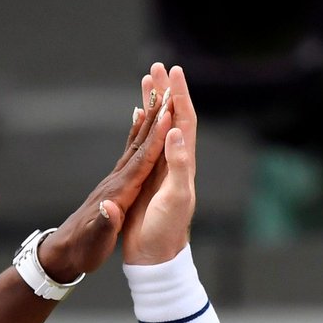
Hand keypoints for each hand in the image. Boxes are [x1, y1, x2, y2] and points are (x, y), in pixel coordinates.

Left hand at [36, 78, 174, 280]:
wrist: (64, 251)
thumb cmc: (83, 250)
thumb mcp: (95, 242)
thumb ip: (105, 225)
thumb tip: (110, 209)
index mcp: (118, 193)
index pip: (141, 161)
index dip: (156, 138)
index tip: (170, 115)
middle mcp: (116, 180)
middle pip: (139, 143)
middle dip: (154, 115)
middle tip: (166, 86)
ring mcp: (114, 179)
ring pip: (136, 142)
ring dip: (148, 117)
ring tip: (158, 92)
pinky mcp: (114, 183)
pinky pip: (131, 152)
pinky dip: (138, 133)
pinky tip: (140, 118)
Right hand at [122, 63, 196, 264]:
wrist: (155, 257)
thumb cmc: (166, 231)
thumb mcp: (175, 198)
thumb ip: (178, 166)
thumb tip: (175, 131)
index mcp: (183, 164)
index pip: (185, 121)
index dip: (180, 96)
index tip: (173, 71)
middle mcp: (175, 163)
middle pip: (173, 118)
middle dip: (166, 92)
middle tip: (157, 66)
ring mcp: (162, 169)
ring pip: (159, 128)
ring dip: (155, 104)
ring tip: (146, 80)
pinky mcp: (148, 178)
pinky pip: (145, 143)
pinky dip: (142, 125)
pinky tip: (137, 116)